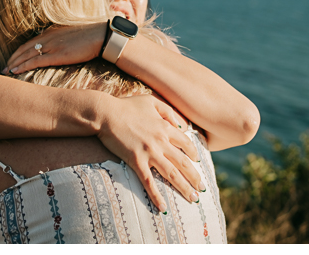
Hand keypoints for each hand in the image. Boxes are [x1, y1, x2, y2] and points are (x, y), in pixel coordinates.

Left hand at [5, 22, 105, 73]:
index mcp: (50, 32)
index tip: (10, 59)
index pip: (29, 43)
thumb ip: (59, 40)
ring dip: (14, 63)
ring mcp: (52, 46)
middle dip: (12, 58)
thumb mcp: (69, 36)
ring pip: (27, 55)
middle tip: (3, 68)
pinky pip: (36, 61)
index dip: (18, 52)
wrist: (99, 36)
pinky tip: (15, 71)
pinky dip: (24, 66)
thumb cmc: (88, 37)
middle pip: (24, 48)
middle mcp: (48, 37)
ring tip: (5, 71)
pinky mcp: (57, 54)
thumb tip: (54, 49)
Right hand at [96, 94, 205, 211]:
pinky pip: (149, 182)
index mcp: (165, 127)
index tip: (197, 161)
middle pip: (184, 162)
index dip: (194, 153)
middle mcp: (161, 141)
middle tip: (202, 189)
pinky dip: (157, 196)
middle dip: (195, 177)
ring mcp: (149, 152)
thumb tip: (181, 125)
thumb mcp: (151, 101)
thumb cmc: (127, 106)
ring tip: (193, 199)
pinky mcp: (136, 161)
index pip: (186, 143)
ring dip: (184, 188)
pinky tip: (163, 208)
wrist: (106, 113)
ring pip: (172, 174)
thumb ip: (168, 111)